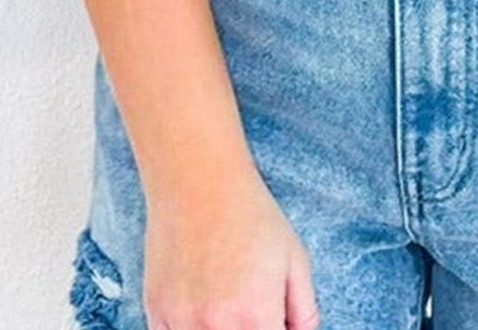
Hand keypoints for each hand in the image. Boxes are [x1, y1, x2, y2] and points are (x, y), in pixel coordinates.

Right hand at [143, 158, 320, 328]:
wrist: (200, 181)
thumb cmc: (251, 215)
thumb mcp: (295, 259)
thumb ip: (304, 311)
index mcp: (258, 316)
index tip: (271, 322)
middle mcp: (217, 326)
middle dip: (247, 329)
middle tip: (246, 305)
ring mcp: (182, 322)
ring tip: (223, 299)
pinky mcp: (156, 313)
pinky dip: (188, 328)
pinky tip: (199, 304)